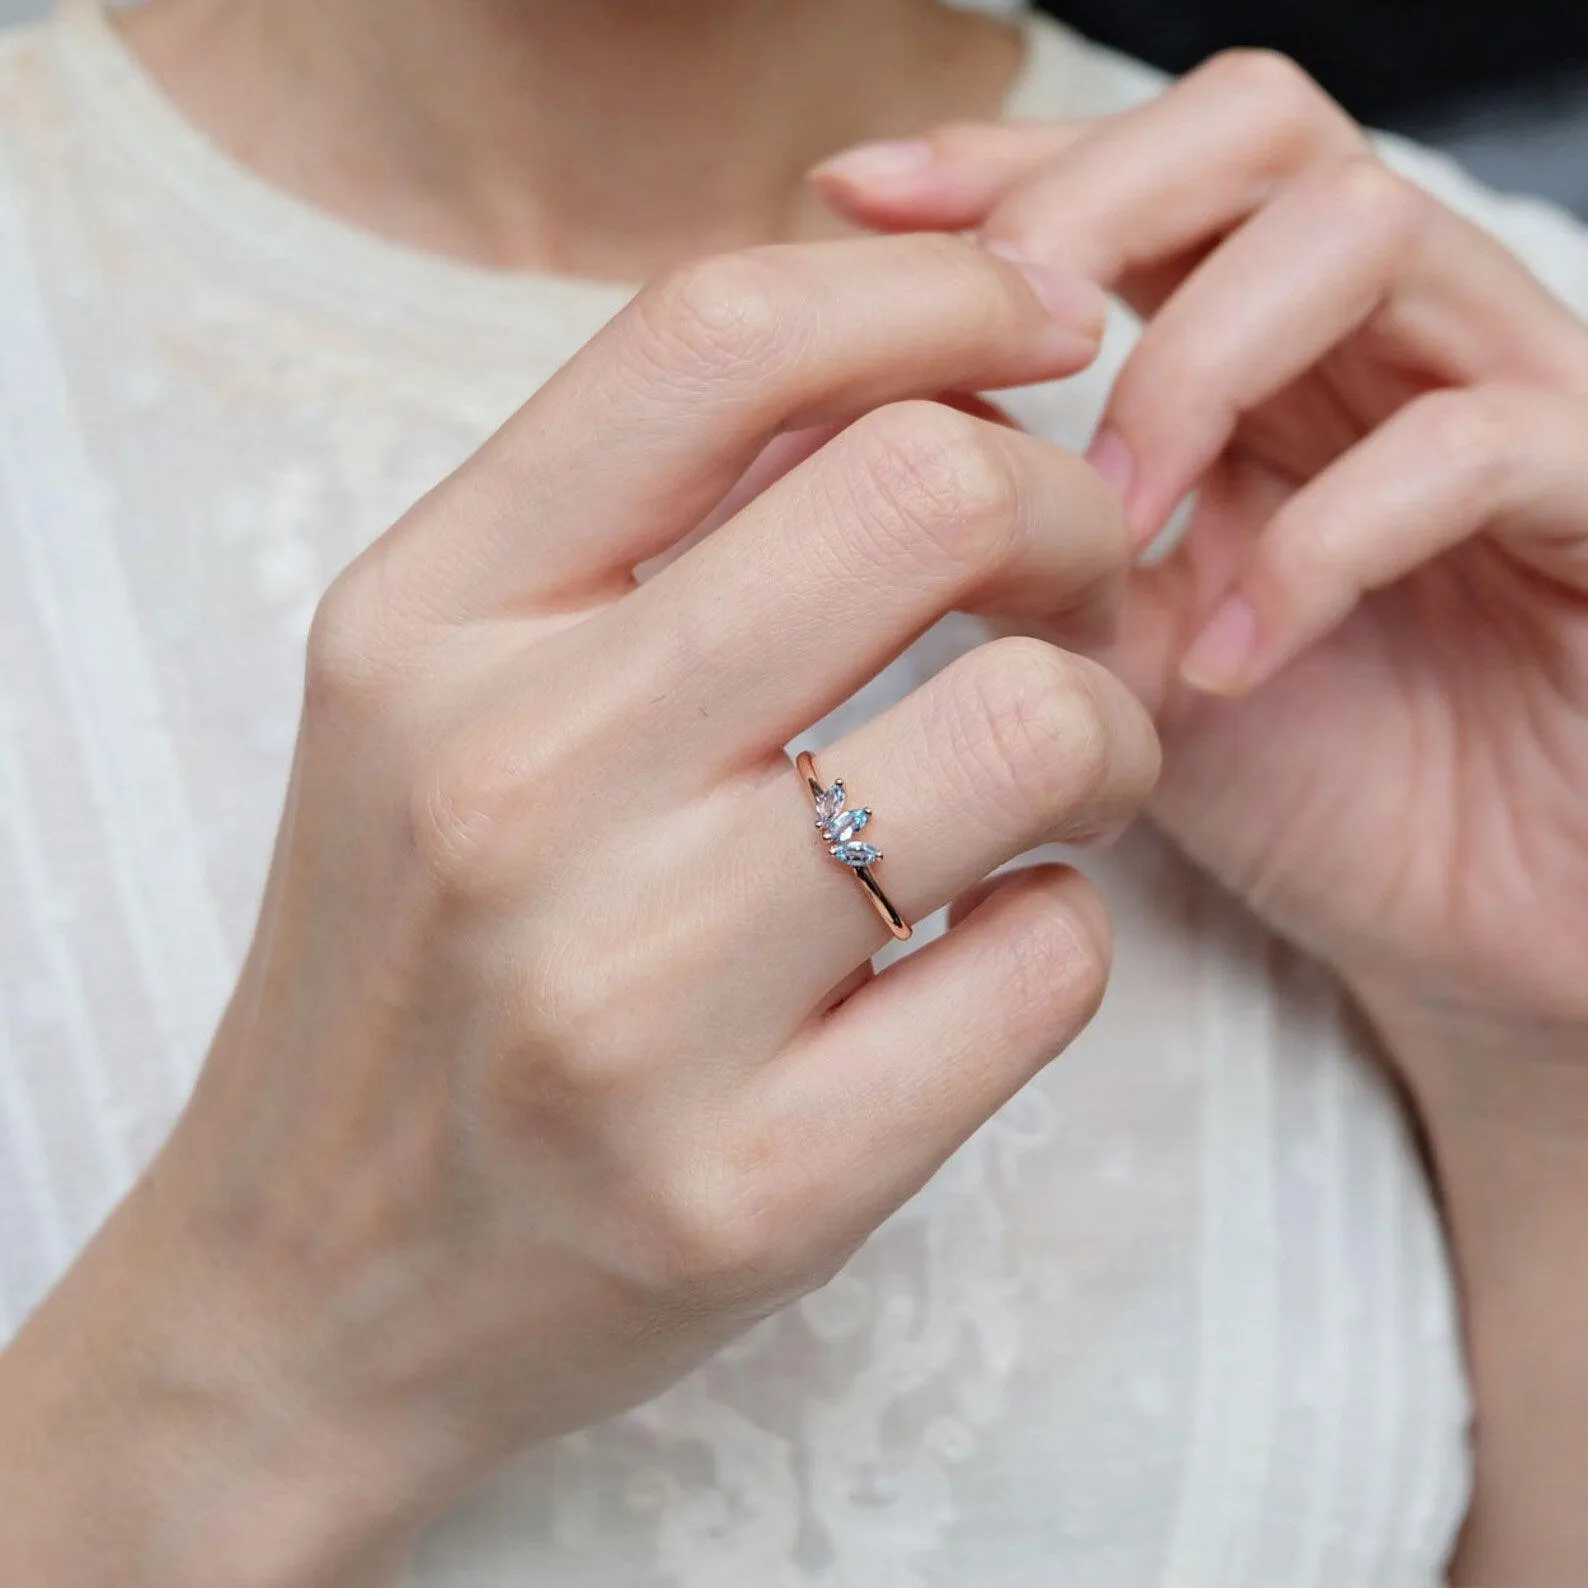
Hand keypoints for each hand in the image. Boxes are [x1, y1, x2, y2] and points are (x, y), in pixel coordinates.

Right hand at [0, 232, 1157, 1587]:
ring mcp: (628, 1002)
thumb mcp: (439, 700)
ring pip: (1035, 725)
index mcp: (422, 629)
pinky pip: (1047, 962)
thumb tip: (912, 383)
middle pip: (927, 497)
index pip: (716, 342)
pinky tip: (973, 949)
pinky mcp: (753, 1187)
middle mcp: (509, 785)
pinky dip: (1057, 927)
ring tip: (1057, 778)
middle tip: (1081, 583)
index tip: (1045, 326)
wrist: (312, 1288)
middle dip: (1074, 516)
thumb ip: (638, 528)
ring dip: (1108, 730)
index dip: (932, 292)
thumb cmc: (410, 969)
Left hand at [815, 50, 1587, 1057]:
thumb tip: (865, 424)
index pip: (1144, 172)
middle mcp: (1383, 341)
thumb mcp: (1119, 646)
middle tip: (999, 341)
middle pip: (1258, 125)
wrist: (1465, 921)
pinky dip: (1320, 544)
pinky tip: (1232, 665)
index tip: (852, 200)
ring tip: (1112, 533)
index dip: (998, 163)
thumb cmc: (1295, 777)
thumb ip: (1020, 535)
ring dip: (1195, 369)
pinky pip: (1475, 445)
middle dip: (1095, 207)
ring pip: (1362, 233)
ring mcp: (1507, 400)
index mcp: (1268, 352)